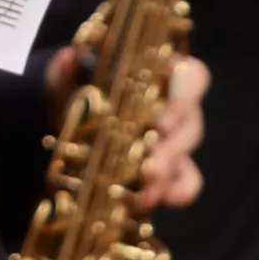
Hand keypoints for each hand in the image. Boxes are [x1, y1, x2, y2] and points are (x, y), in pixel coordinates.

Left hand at [39, 47, 206, 210]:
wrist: (67, 120)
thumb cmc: (76, 90)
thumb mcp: (67, 77)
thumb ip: (65, 69)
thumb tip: (68, 59)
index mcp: (161, 73)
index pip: (192, 76)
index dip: (186, 96)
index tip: (162, 119)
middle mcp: (175, 105)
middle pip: (190, 122)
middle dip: (172, 145)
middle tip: (151, 162)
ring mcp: (175, 138)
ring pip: (186, 153)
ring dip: (167, 171)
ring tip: (146, 186)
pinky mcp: (169, 168)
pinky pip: (186, 181)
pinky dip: (176, 191)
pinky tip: (156, 199)